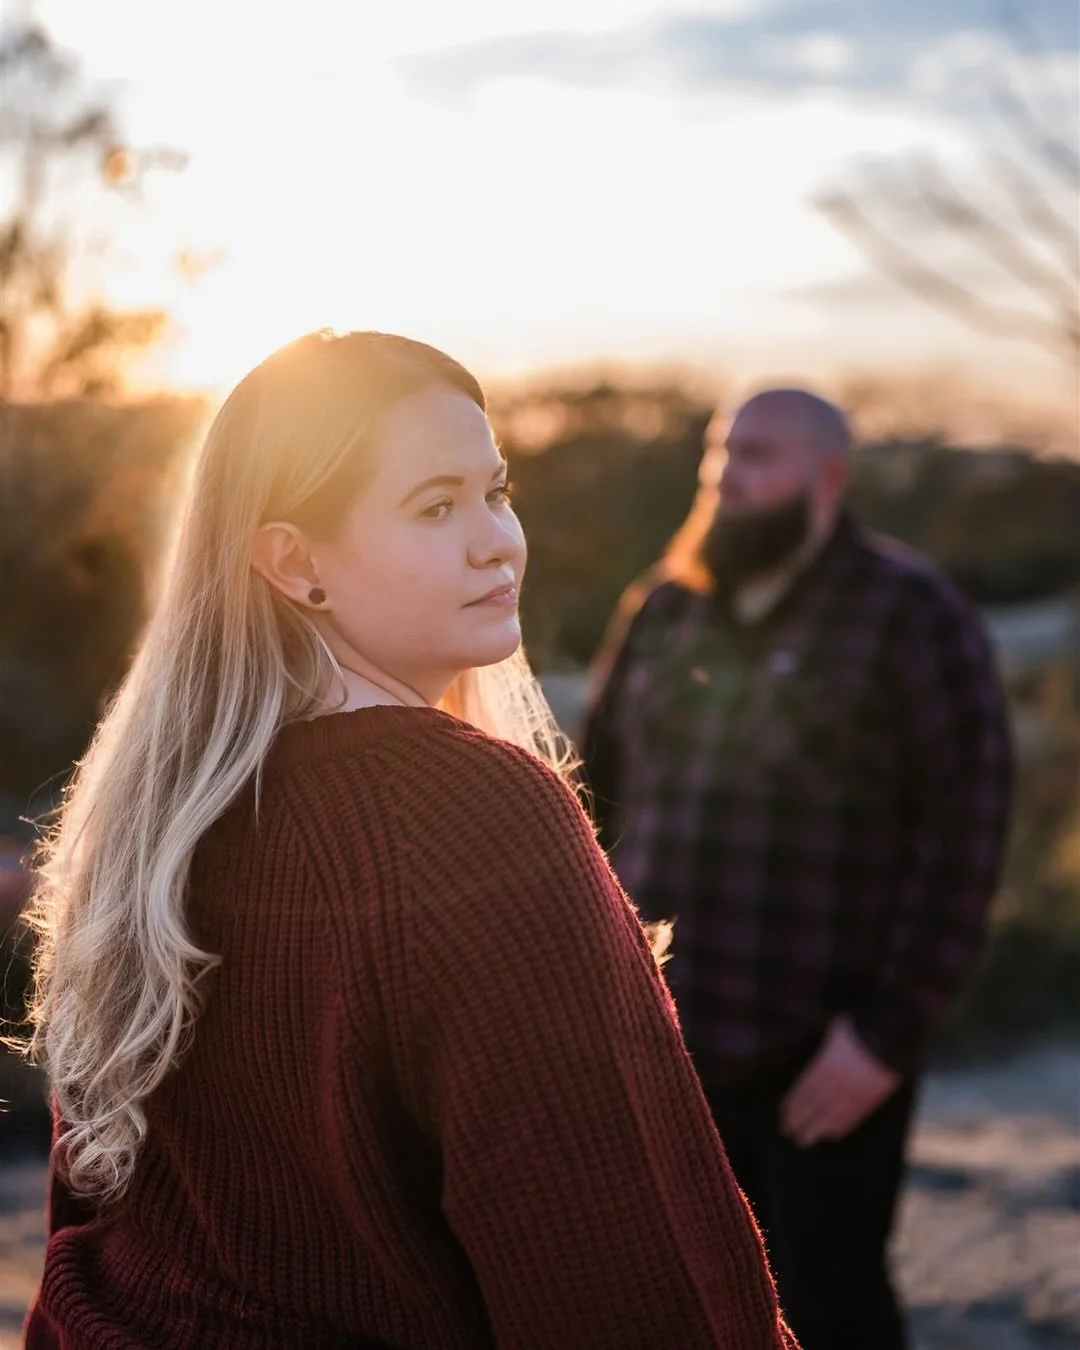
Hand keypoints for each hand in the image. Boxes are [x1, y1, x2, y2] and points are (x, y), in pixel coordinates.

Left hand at [780, 1016, 900, 1147]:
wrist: (892, 1037)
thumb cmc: (860, 1029)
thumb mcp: (836, 1032)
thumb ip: (825, 1047)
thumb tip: (814, 1049)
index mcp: (826, 1064)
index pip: (806, 1089)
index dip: (793, 1103)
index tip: (784, 1113)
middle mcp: (838, 1082)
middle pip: (815, 1106)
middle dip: (800, 1120)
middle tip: (788, 1132)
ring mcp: (854, 1093)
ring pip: (832, 1115)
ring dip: (816, 1129)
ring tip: (804, 1141)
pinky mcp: (870, 1100)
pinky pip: (852, 1116)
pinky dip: (840, 1127)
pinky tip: (830, 1134)